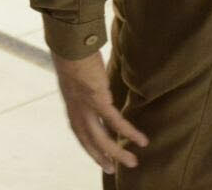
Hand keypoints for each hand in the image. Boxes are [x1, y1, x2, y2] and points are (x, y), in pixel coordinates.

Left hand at [52, 51, 147, 173]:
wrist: (69, 41)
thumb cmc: (73, 50)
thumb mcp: (75, 72)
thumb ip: (84, 83)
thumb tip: (95, 82)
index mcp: (70, 101)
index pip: (77, 129)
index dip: (87, 144)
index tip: (96, 155)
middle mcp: (75, 106)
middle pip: (87, 139)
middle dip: (99, 155)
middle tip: (110, 168)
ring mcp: (85, 104)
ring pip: (100, 137)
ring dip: (116, 151)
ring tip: (132, 162)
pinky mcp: (97, 98)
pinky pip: (115, 121)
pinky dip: (128, 132)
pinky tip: (142, 141)